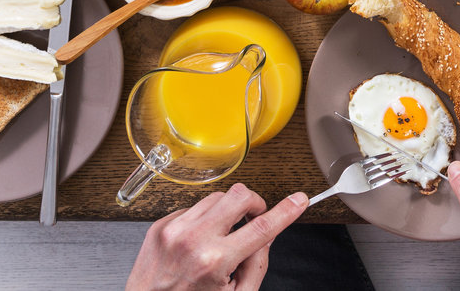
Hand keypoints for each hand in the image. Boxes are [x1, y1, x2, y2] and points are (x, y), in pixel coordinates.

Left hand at [125, 184, 307, 290]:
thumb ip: (256, 265)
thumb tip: (269, 235)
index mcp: (214, 262)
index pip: (262, 228)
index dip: (285, 212)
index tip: (299, 201)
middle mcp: (192, 240)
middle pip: (239, 196)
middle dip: (254, 203)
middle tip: (254, 217)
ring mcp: (174, 229)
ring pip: (216, 197)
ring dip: (227, 211)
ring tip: (222, 236)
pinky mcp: (161, 225)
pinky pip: (193, 207)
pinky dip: (203, 219)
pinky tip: (199, 240)